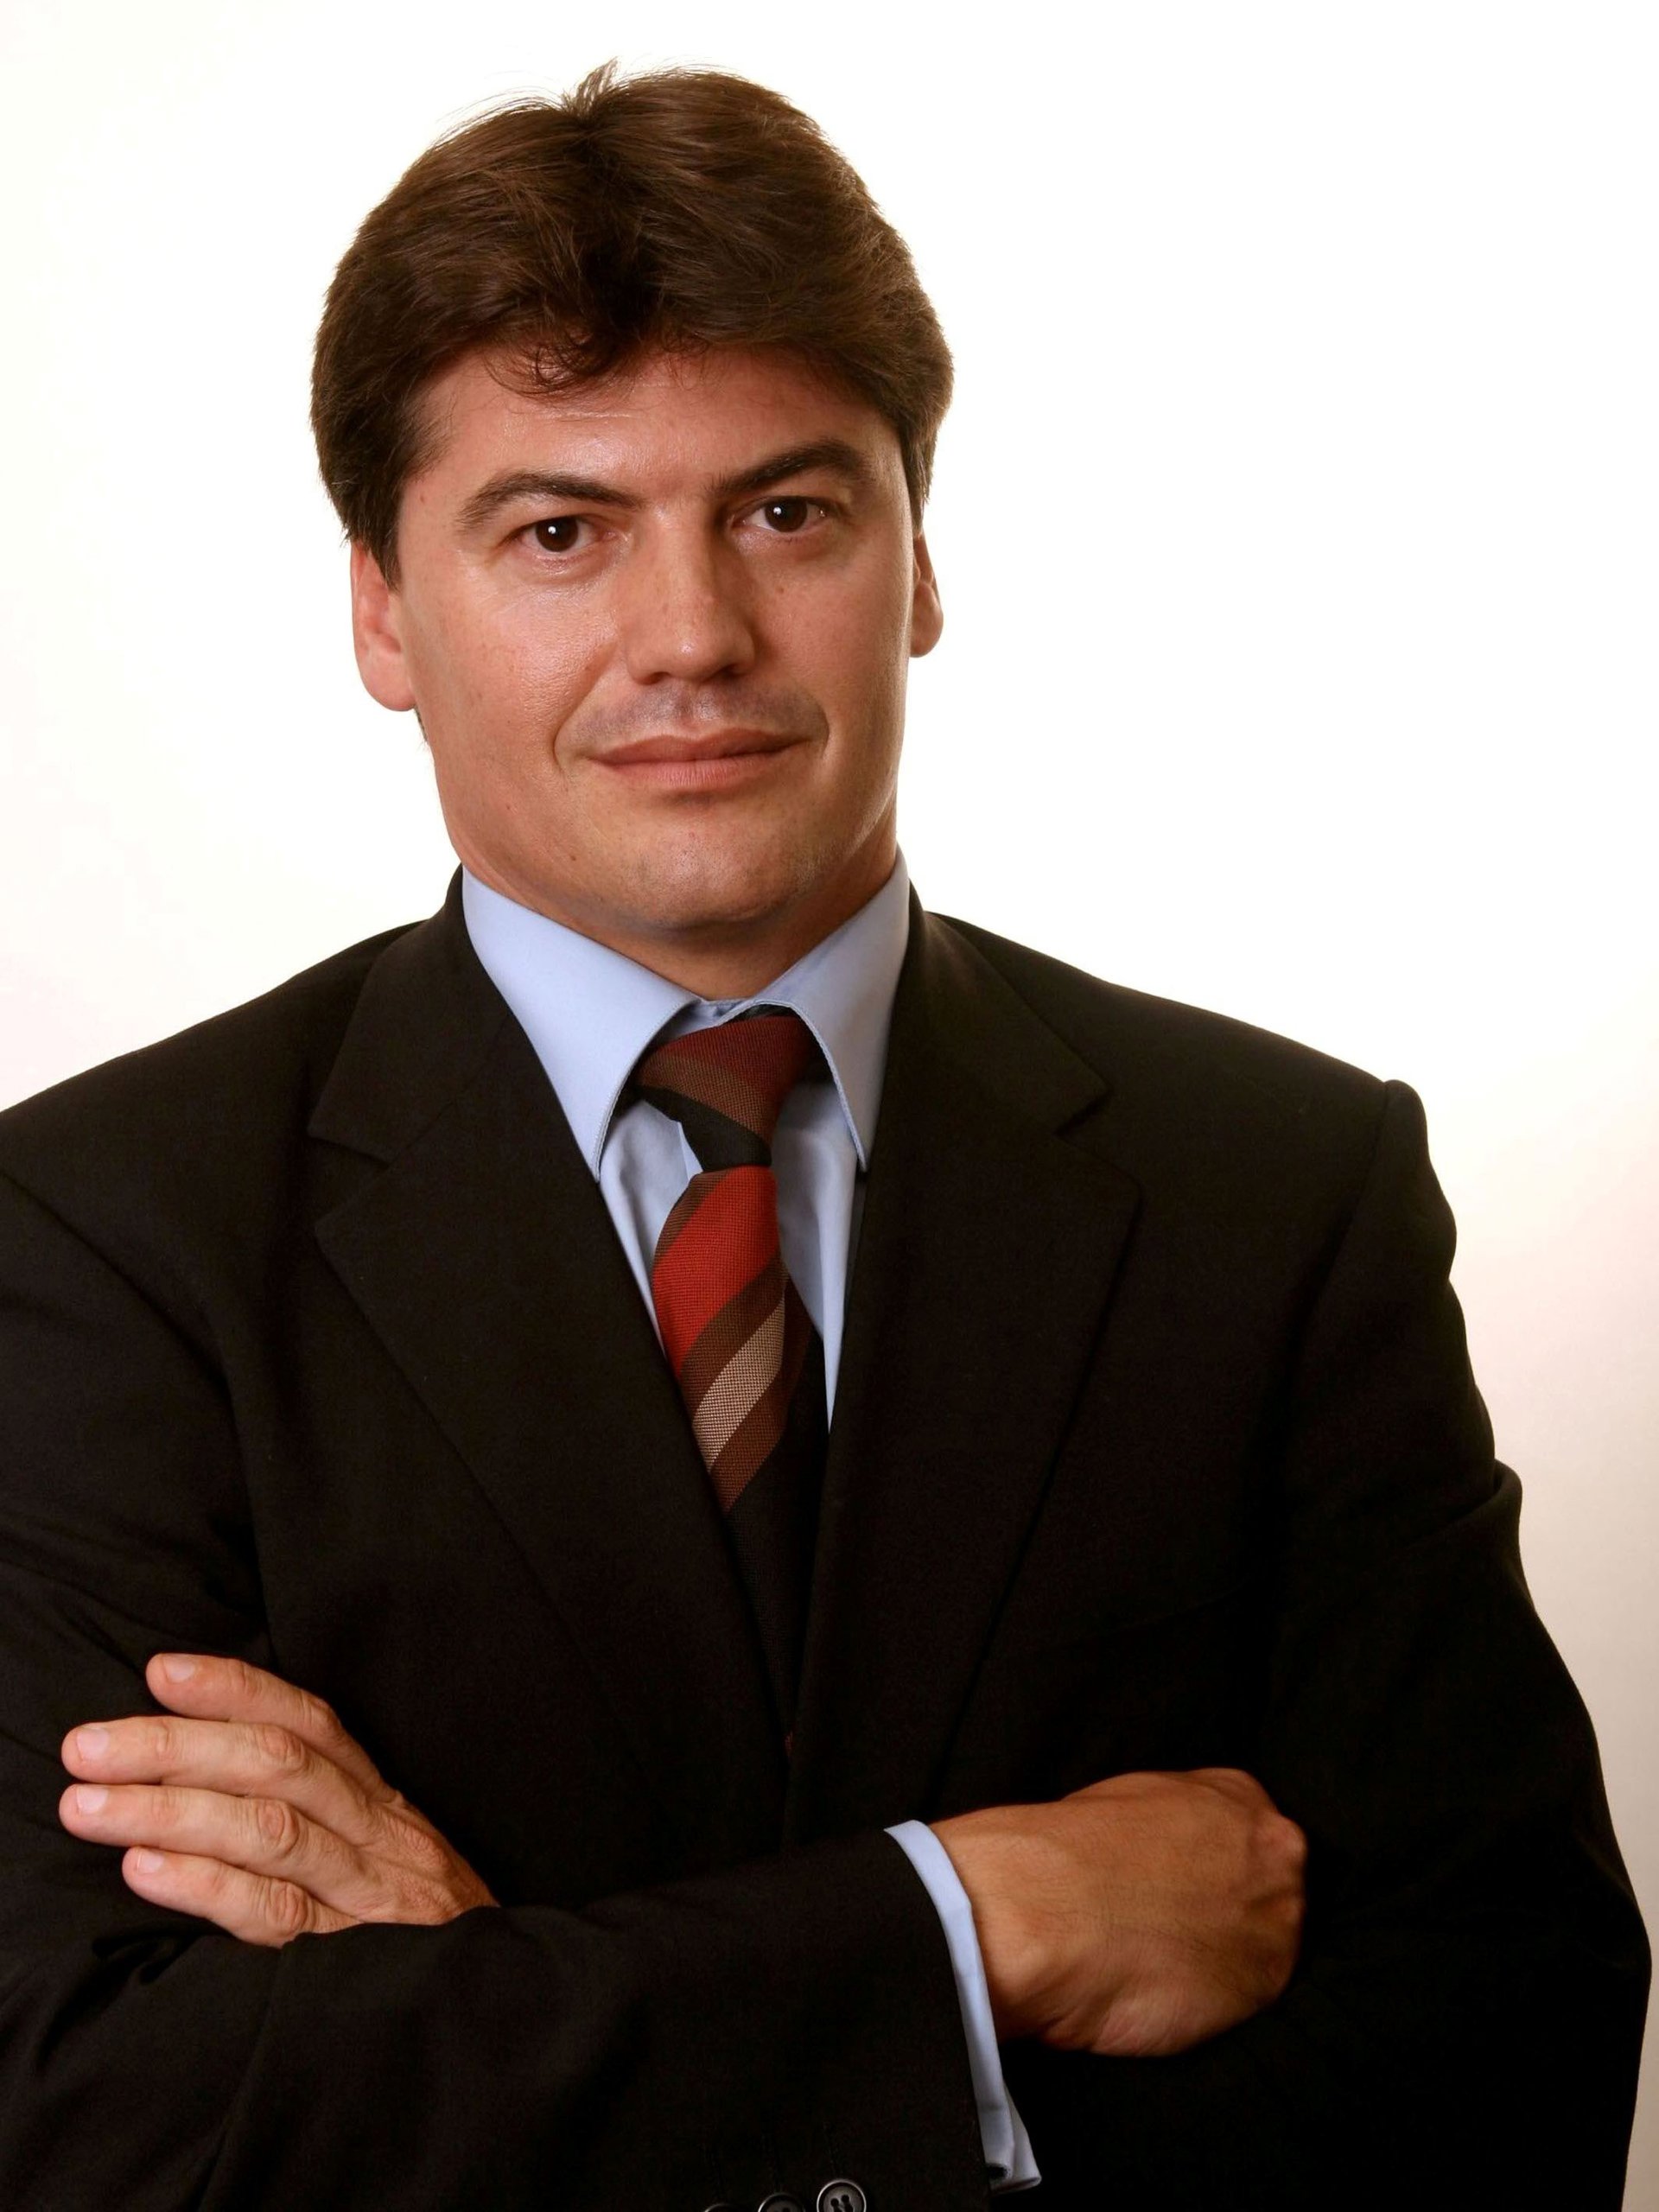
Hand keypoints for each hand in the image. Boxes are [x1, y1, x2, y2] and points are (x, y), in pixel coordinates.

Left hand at [59, 1653, 496, 1945]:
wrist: (506, 2005)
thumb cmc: (419, 1928)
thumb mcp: (383, 1853)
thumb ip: (320, 1811)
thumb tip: (204, 1769)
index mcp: (379, 1800)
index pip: (308, 1722)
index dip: (235, 1690)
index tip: (162, 1672)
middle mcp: (377, 1833)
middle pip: (276, 1765)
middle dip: (174, 1747)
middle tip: (87, 1747)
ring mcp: (367, 1894)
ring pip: (269, 1829)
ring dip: (169, 1810)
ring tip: (90, 1806)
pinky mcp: (353, 1960)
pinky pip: (277, 1913)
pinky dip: (207, 1886)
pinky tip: (145, 1872)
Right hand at [931, 1767, 1305, 2058]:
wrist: (1047, 1910)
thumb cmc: (1069, 1853)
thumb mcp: (1134, 1802)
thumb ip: (1182, 1825)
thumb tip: (1183, 1853)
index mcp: (1240, 1795)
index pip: (1256, 1835)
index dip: (1220, 1870)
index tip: (1188, 1890)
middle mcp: (1276, 1849)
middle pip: (1277, 1887)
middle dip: (1238, 1911)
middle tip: (1179, 1929)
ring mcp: (1280, 1915)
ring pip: (1271, 1944)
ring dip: (1231, 1958)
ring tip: (1169, 1962)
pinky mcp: (1266, 1982)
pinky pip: (1254, 1995)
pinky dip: (1220, 2001)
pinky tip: (1173, 1989)